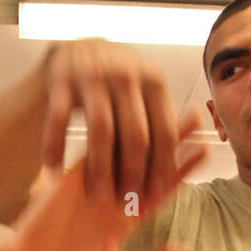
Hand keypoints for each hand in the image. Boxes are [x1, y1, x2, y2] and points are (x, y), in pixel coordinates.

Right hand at [10, 124, 206, 250]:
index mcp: (126, 219)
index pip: (161, 188)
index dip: (182, 170)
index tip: (205, 149)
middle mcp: (114, 196)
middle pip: (149, 161)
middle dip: (172, 141)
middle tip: (195, 117)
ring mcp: (94, 185)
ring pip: (126, 151)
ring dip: (148, 130)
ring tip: (170, 109)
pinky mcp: (73, 177)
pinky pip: (97, 150)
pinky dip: (113, 133)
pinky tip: (132, 112)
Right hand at [43, 38, 203, 203]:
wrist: (79, 48)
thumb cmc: (119, 83)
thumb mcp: (147, 92)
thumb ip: (164, 116)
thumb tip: (198, 152)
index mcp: (154, 82)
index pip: (165, 131)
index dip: (163, 166)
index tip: (157, 195)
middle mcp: (127, 76)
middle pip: (135, 134)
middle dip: (133, 173)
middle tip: (127, 202)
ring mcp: (93, 75)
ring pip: (100, 129)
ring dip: (99, 165)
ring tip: (95, 194)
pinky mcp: (61, 79)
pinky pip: (59, 119)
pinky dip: (56, 145)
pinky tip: (52, 167)